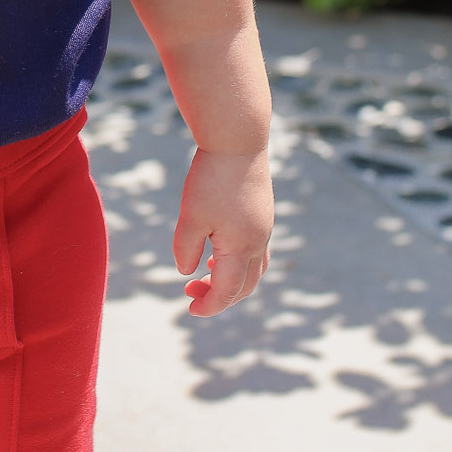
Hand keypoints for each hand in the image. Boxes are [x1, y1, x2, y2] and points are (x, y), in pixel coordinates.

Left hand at [173, 146, 272, 315]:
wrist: (238, 141)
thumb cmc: (211, 178)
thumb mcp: (191, 216)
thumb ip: (186, 249)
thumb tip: (187, 273)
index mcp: (241, 248)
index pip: (228, 291)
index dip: (209, 305)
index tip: (190, 310)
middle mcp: (259, 243)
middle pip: (245, 286)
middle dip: (219, 296)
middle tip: (191, 294)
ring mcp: (264, 229)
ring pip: (254, 270)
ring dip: (232, 281)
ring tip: (206, 274)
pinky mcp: (263, 215)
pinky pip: (256, 251)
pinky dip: (239, 262)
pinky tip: (219, 250)